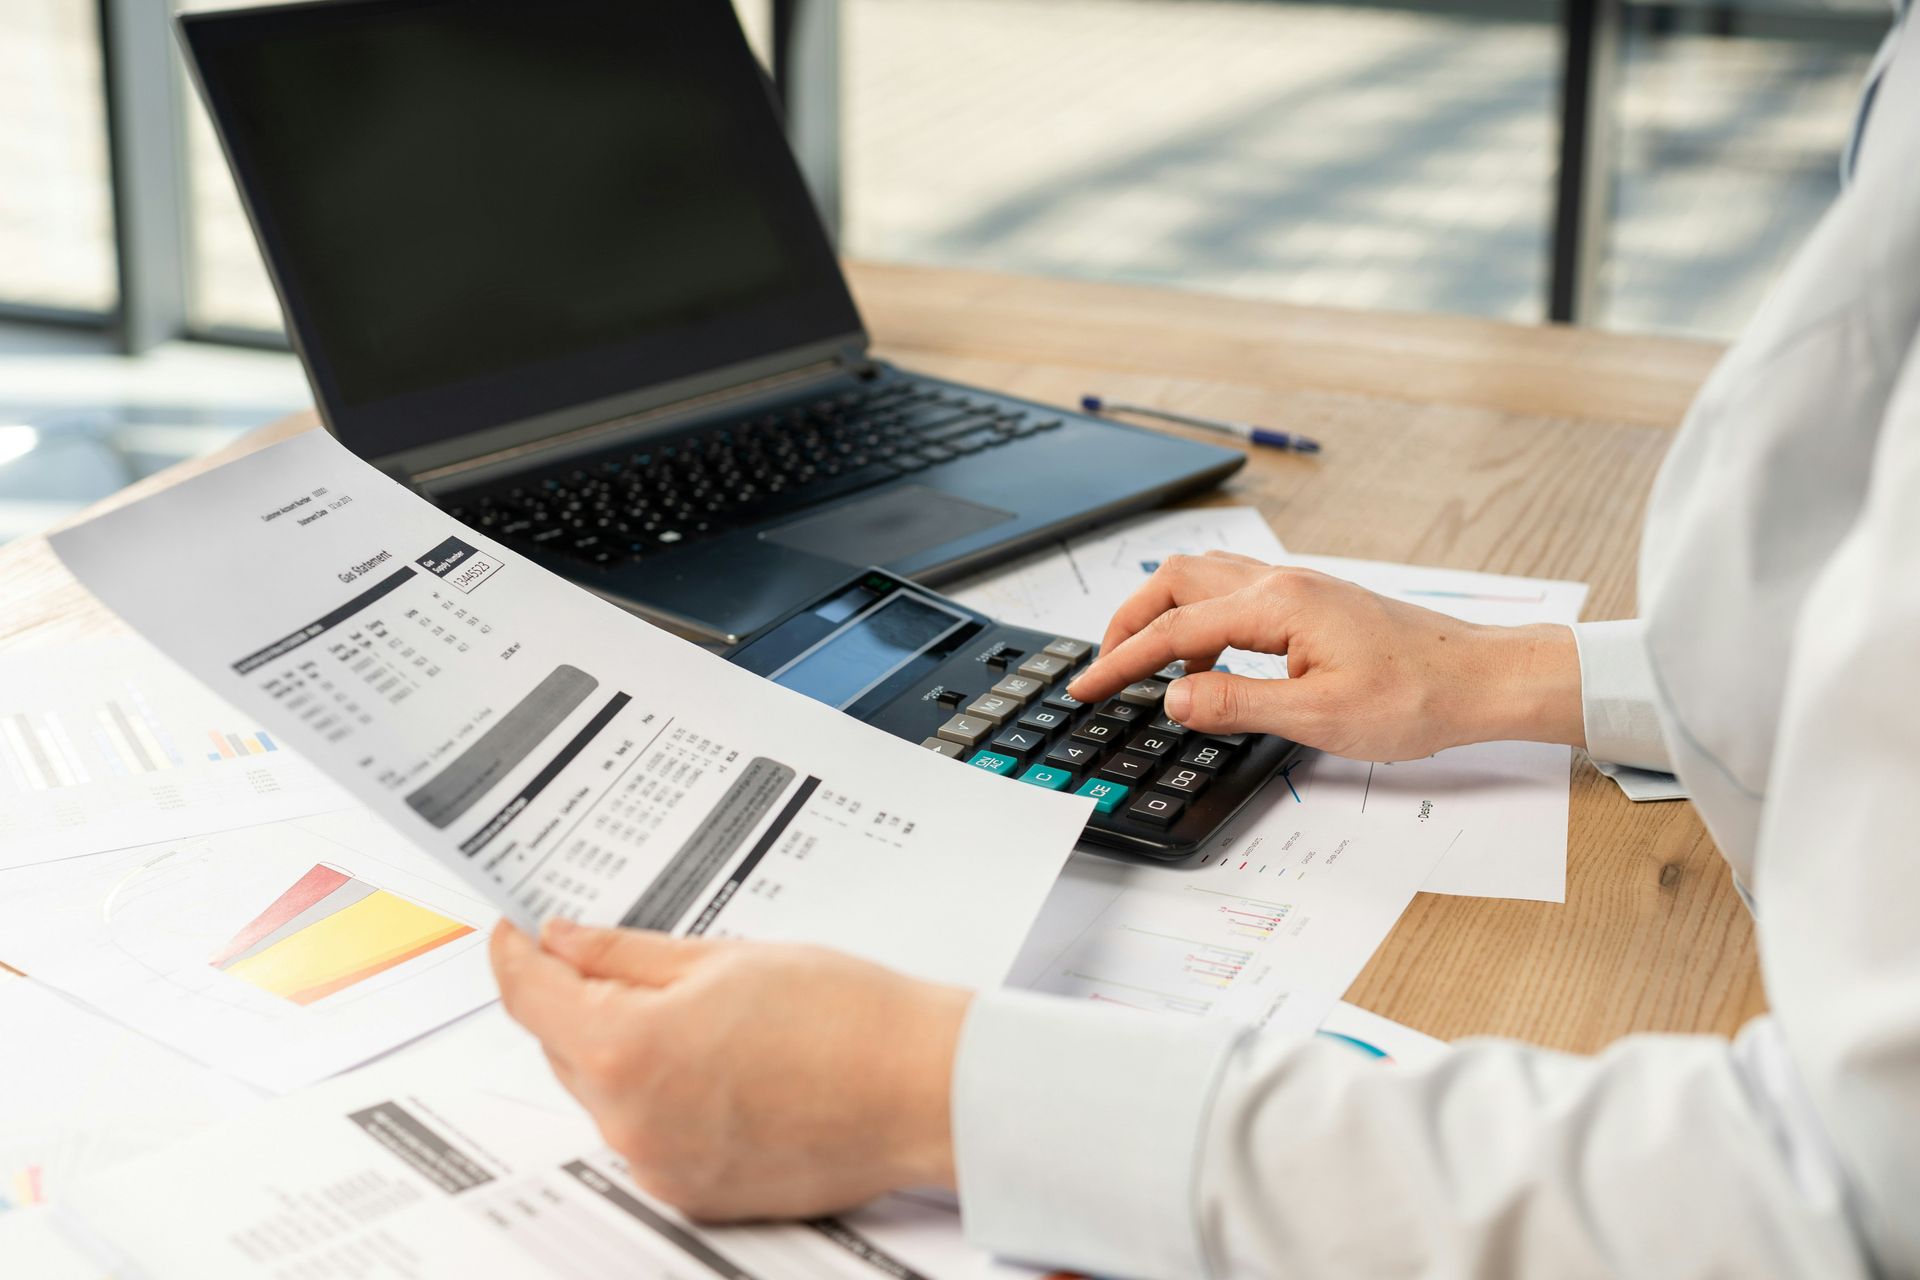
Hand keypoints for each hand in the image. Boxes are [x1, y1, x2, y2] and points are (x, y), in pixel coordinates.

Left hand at [490, 919, 968, 1219]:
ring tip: (711, 1017)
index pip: (530, 995)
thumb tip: (565, 941)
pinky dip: (664, 1097)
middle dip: (583, 999)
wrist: (919, 1087)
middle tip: (633, 961)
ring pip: (607, 1093)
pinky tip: (725, 1066)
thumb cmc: (845, 1017)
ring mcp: (660, 1165)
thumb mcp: (724, 956)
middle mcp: (630, 1121)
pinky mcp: (694, 1193)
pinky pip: (649, 1135)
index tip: (513, 931)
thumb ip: (625, 952)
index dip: (514, 953)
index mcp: (627, 1048)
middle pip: (564, 1047)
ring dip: (628, 1051)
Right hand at [1067, 551, 1582, 760]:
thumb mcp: (1319, 715)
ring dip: (1163, 613)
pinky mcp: (1312, 602)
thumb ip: (1238, 704)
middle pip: (1176, 582)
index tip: (1085, 688)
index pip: (1174, 631)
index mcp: (1277, 605)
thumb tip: (1174, 697)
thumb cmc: (1416, 697)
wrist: (1480, 678)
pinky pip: (1233, 593)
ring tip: (1145, 662)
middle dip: (1128, 621)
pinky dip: (1200, 619)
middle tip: (1103, 666)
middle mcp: (1281, 583)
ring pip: (1204, 579)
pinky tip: (1210, 664)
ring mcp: (1297, 588)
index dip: (1121, 661)